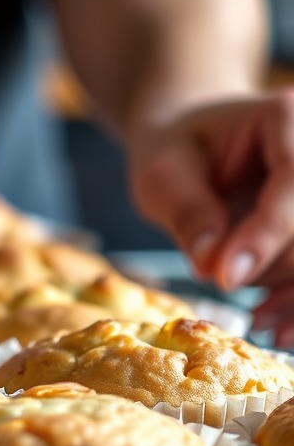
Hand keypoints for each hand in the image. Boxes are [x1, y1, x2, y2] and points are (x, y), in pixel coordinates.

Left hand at [128, 90, 293, 343]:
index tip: (226, 279)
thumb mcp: (164, 176)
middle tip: (227, 291)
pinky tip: (279, 329)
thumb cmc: (174, 153)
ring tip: (257, 321)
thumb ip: (190, 213)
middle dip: (275, 265)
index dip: (266, 234)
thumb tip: (212, 264)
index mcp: (286, 116)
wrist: (191, 148)